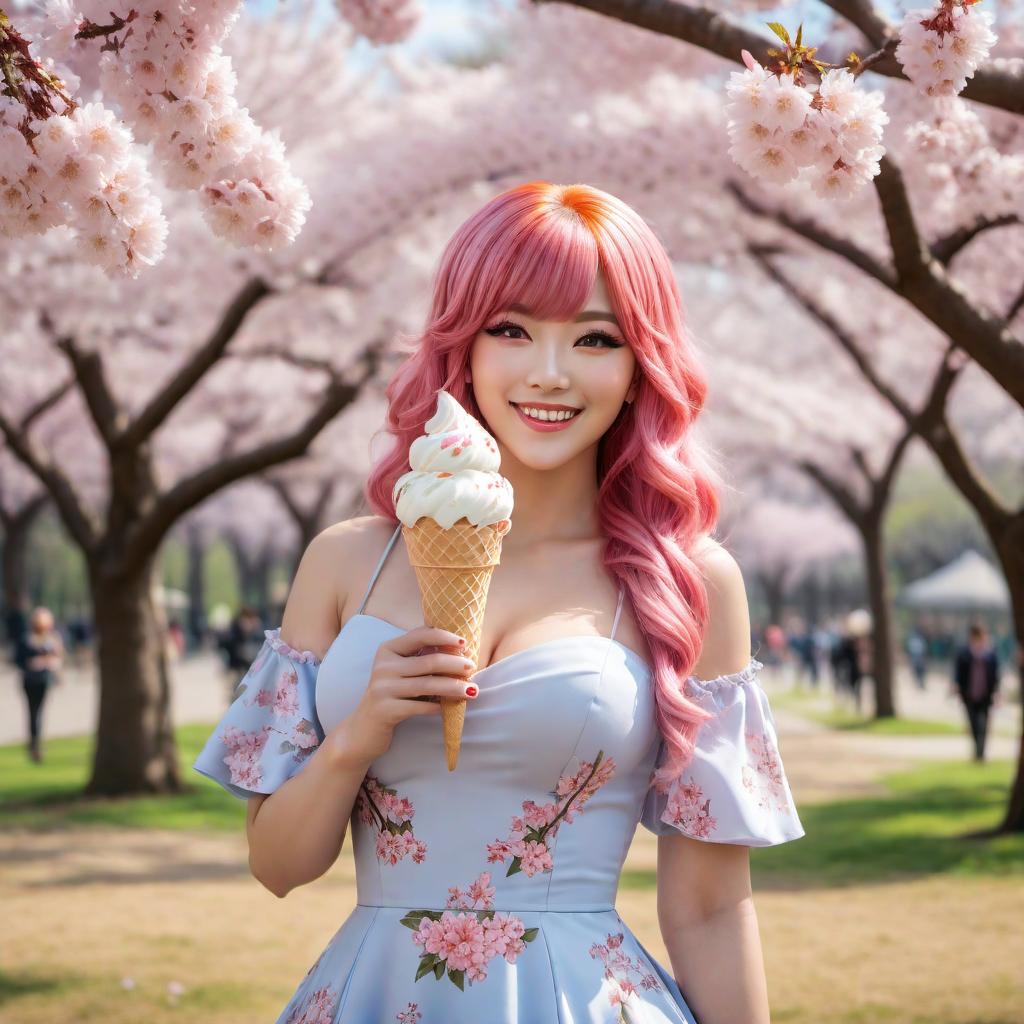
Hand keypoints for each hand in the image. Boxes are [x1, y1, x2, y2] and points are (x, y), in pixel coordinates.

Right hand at [331, 625, 476, 767]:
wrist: (362, 730)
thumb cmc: (390, 696)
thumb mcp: (399, 671)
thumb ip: (420, 657)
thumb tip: (458, 648)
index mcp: (387, 650)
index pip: (420, 635)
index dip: (444, 637)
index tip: (464, 644)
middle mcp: (383, 666)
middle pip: (429, 662)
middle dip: (455, 664)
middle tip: (472, 668)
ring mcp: (382, 688)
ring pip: (428, 685)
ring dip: (454, 687)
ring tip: (472, 690)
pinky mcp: (385, 710)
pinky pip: (419, 706)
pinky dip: (437, 706)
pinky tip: (447, 708)